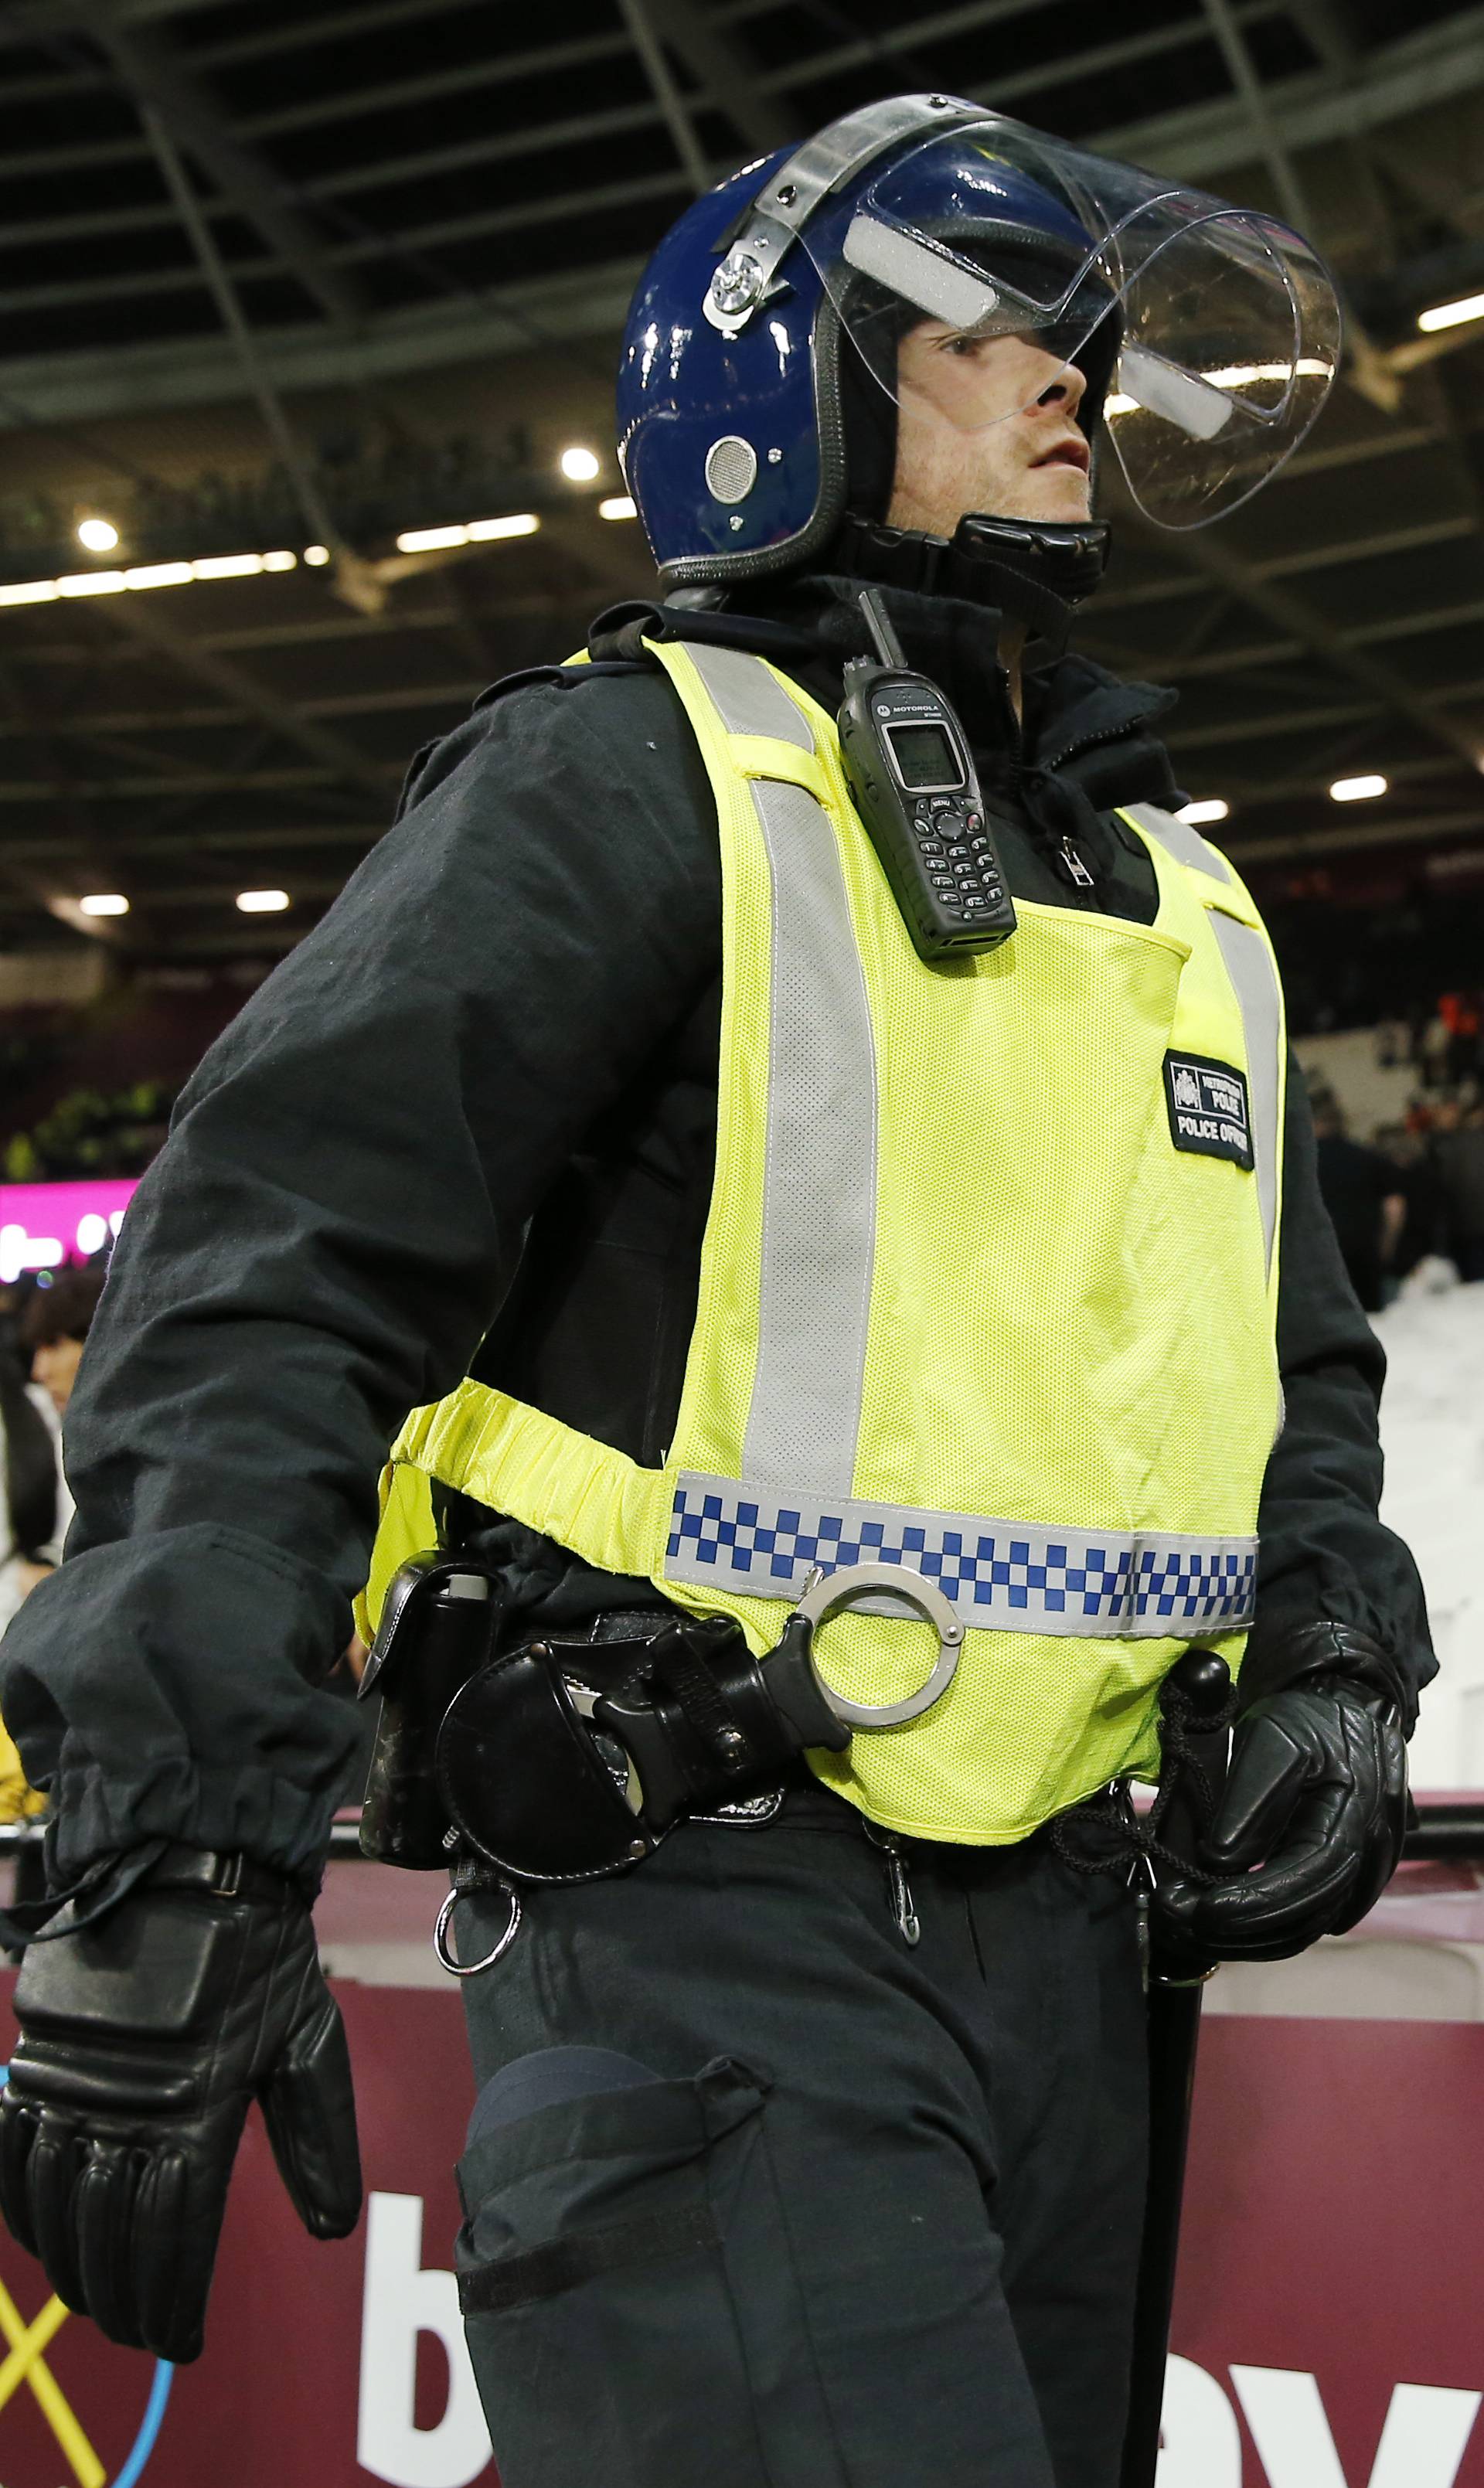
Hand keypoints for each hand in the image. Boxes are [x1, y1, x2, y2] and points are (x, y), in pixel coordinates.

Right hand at [0, 1848, 360, 2360]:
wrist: (186, 1861)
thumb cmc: (258, 1949)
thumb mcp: (306, 2036)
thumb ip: (317, 2135)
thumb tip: (332, 2229)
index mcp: (201, 2111)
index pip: (178, 2241)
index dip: (175, 2303)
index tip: (181, 2342)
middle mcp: (129, 2110)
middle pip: (113, 2238)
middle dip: (125, 2301)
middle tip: (138, 2335)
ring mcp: (73, 2086)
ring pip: (58, 2207)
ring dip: (71, 2266)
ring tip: (91, 2301)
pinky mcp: (35, 2057)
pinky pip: (12, 2152)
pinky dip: (21, 2204)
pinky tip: (37, 2235)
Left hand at [1151, 1671, 1406, 1965]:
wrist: (1346, 1712)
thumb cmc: (1306, 1722)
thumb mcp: (1272, 1737)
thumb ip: (1251, 1799)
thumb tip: (1219, 1861)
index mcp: (1356, 1806)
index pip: (1310, 1872)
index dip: (1256, 1900)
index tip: (1201, 1910)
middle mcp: (1373, 1847)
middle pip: (1312, 1912)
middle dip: (1244, 1927)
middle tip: (1181, 1920)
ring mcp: (1371, 1869)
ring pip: (1313, 1926)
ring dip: (1253, 1938)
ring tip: (1193, 1927)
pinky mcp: (1358, 1882)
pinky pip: (1317, 1920)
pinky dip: (1272, 1932)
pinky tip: (1230, 1928)